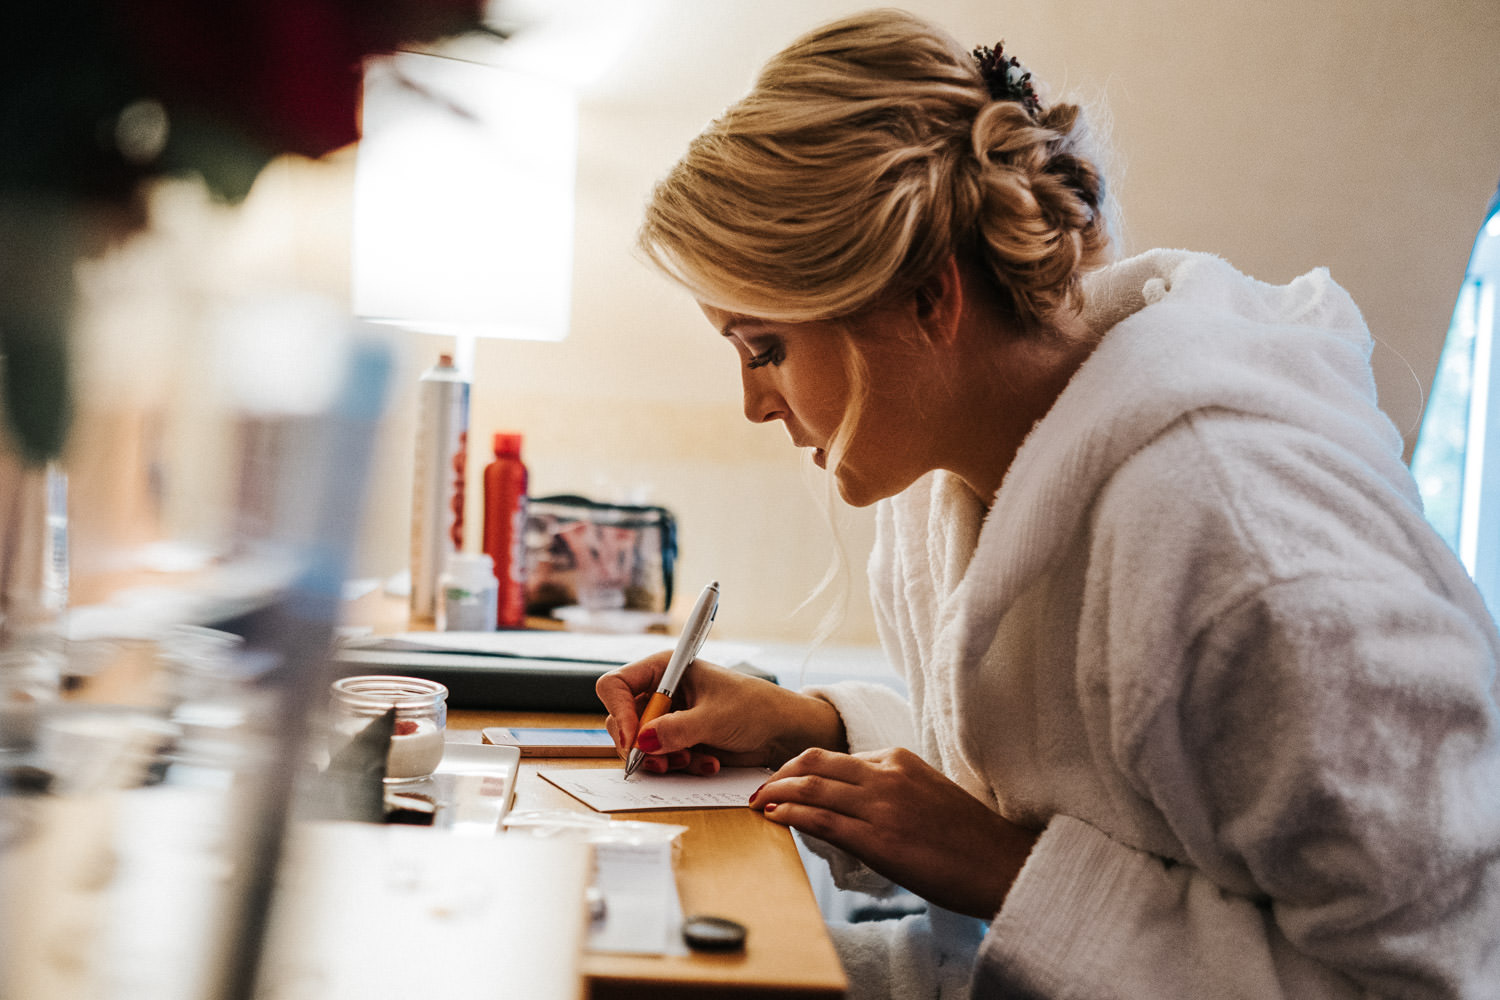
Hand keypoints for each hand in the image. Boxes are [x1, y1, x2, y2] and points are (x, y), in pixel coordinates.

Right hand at [596, 654, 845, 775]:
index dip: (620, 712)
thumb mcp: (714, 717)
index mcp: (665, 669)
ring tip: (691, 761)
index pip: (616, 685)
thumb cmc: (755, 708)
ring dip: (661, 759)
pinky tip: (706, 762)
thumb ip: (676, 730)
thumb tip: (641, 742)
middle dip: (640, 745)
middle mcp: (661, 692)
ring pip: (639, 744)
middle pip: (622, 719)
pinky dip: (678, 765)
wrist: (781, 731)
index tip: (634, 740)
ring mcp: (667, 718)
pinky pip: (659, 759)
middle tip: (662, 761)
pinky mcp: (677, 741)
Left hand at [749, 747, 1038, 918]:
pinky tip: (775, 819)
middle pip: (814, 762)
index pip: (835, 757)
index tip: (785, 780)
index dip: (802, 769)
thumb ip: (889, 789)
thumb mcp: (926, 794)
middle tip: (761, 788)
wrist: (1002, 865)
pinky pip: (820, 819)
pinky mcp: (877, 839)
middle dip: (779, 774)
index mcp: (899, 759)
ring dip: (775, 793)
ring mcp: (881, 805)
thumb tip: (849, 800)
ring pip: (811, 786)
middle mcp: (886, 774)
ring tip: (759, 803)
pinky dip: (790, 815)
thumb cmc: (969, 838)